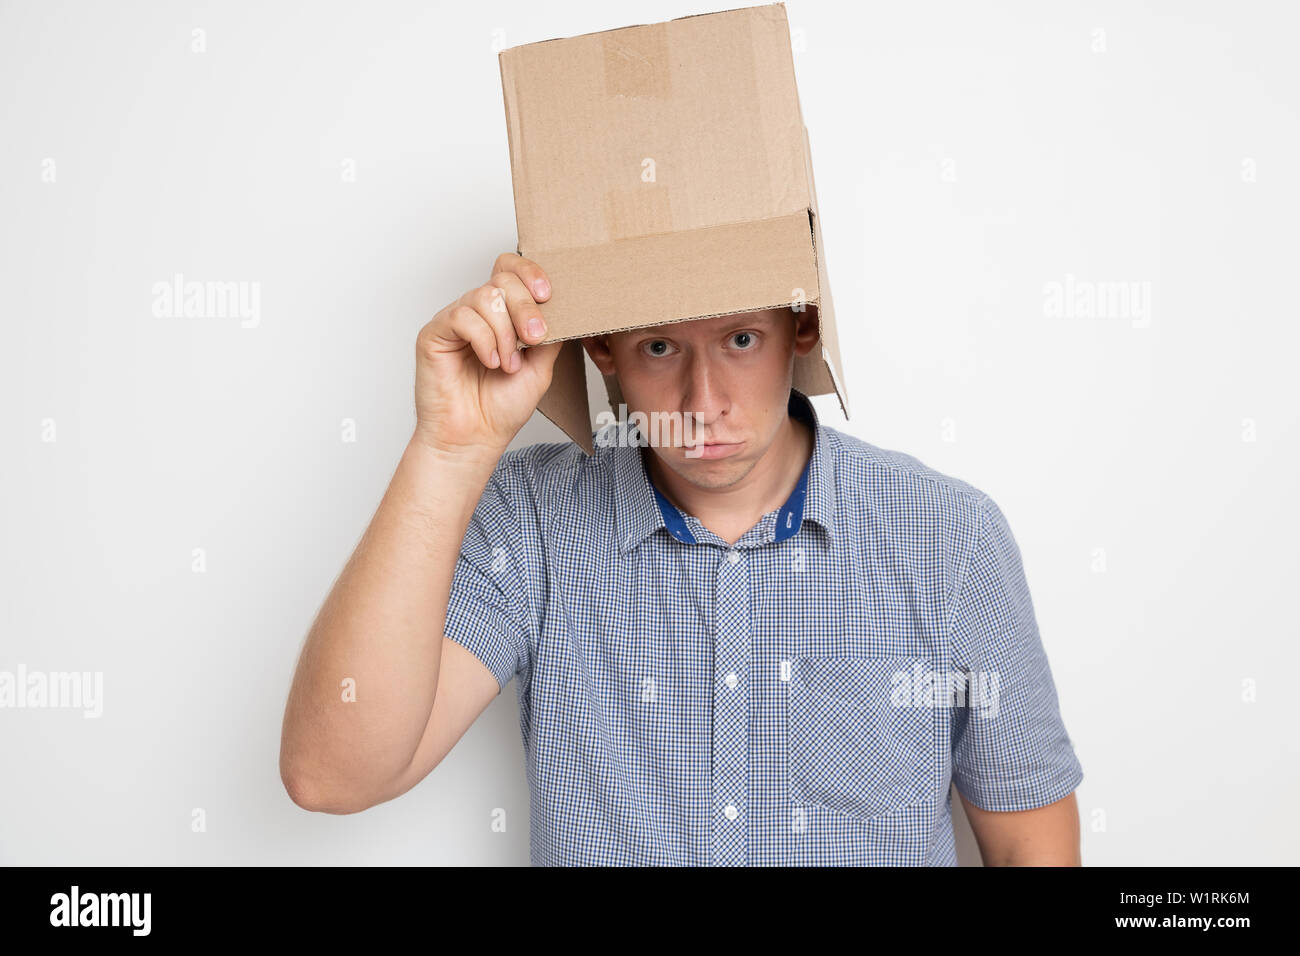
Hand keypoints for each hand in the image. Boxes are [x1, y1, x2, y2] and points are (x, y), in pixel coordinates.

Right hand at [413, 253, 561, 455]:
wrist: (475, 438)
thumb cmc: (501, 407)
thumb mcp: (541, 366)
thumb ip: (550, 333)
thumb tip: (565, 305)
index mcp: (502, 314)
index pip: (511, 269)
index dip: (529, 272)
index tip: (547, 295)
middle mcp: (478, 312)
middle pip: (502, 280)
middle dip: (525, 309)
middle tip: (534, 339)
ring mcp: (455, 320)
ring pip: (483, 297)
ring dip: (505, 333)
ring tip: (508, 364)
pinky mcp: (434, 333)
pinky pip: (462, 316)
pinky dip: (483, 339)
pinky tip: (490, 362)